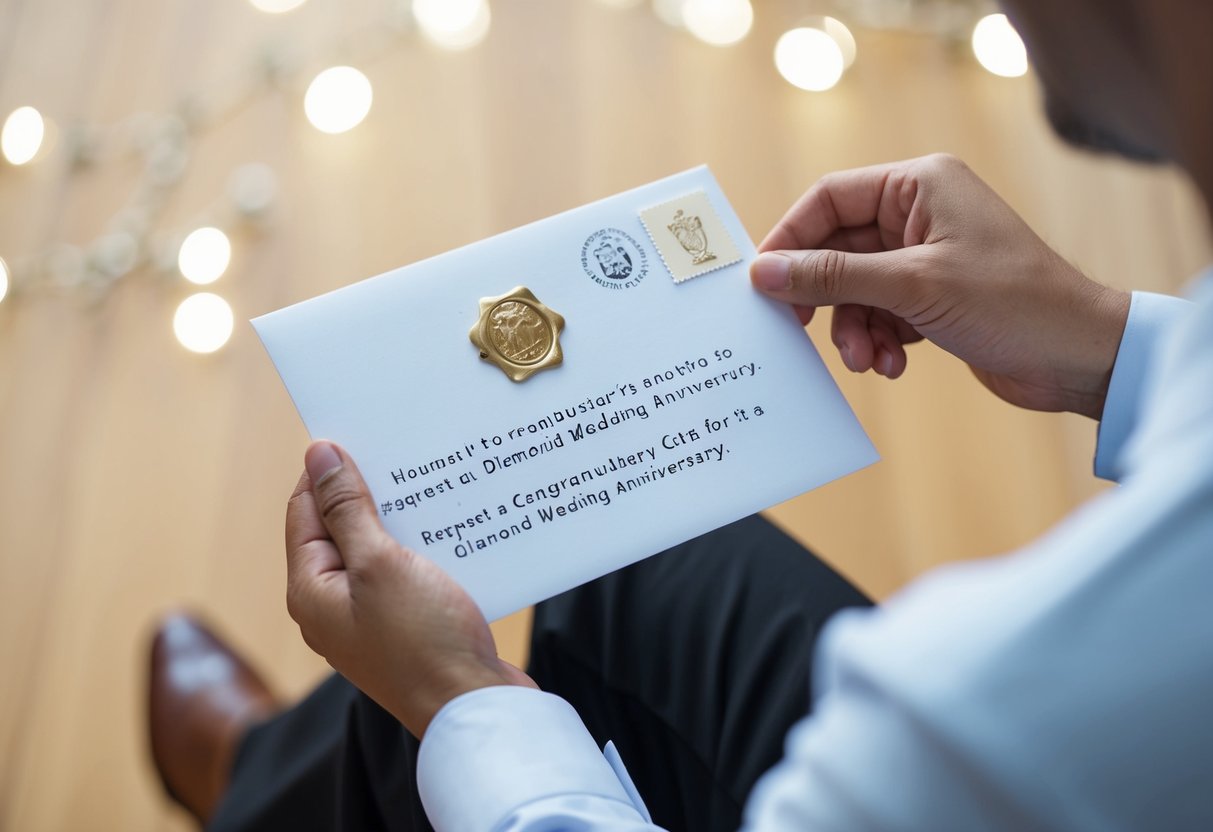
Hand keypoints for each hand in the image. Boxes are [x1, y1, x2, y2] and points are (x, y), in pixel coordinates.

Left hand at [284, 440, 534, 737]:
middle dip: (369, 491)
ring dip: (402, 518)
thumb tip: (318, 454)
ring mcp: (370, 618)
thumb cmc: (423, 641)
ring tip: (432, 483)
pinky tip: (451, 527)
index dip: (326, 470)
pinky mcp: (407, 626)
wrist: (473, 708)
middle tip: (402, 453)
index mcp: (311, 590)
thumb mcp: (380, 563)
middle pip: (340, 528)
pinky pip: (407, 573)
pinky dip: (424, 546)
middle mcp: (333, 605)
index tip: (360, 434)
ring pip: (378, 549)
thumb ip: (347, 509)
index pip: (304, 511)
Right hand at [750, 154, 1130, 418]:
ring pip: (855, 289)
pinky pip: (879, 313)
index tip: (762, 282)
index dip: (790, 239)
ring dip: (854, 328)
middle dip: (827, 299)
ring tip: (868, 360)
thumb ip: (834, 276)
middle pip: (837, 250)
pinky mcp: (931, 297)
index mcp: (919, 186)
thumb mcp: (912, 287)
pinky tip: (894, 365)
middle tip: (799, 332)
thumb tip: (766, 272)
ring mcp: (925, 257)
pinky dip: (878, 341)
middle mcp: (919, 214)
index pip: (828, 199)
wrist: (1079, 357)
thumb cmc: (1013, 304)